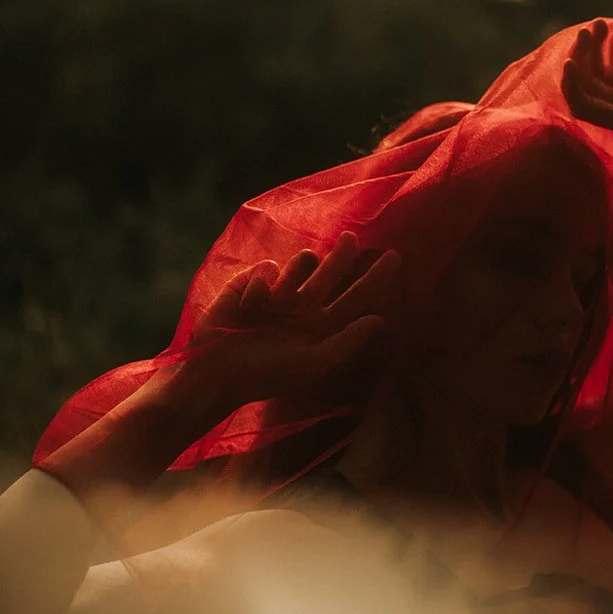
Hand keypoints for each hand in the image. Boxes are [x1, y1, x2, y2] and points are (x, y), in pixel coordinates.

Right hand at [186, 232, 400, 413]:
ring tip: (279, 299)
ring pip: (302, 262)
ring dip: (297, 272)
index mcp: (321, 328)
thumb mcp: (313, 363)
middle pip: (332, 271)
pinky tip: (248, 306)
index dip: (375, 278)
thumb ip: (347, 342)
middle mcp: (304, 308)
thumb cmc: (266, 375)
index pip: (355, 298)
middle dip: (343, 254)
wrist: (216, 371)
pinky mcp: (252, 283)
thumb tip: (380, 320)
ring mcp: (279, 294)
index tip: (396, 256)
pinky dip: (261, 285)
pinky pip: (268, 268)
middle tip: (351, 238)